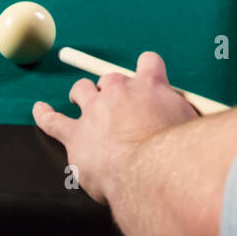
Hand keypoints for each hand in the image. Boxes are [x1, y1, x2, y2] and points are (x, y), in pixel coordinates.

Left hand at [33, 52, 198, 204]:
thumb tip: (197, 118)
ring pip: (80, 91)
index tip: (149, 78)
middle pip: (110, 77)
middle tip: (120, 107)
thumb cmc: (177, 152)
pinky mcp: (75, 135)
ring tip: (81, 101)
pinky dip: (44, 114)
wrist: (151, 172)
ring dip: (82, 95)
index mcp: (150, 84)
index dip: (148, 70)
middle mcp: (119, 90)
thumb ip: (189, 115)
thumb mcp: (193, 125)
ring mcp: (94, 110)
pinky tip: (40, 110)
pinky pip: (53, 120)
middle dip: (113, 89)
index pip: (149, 63)